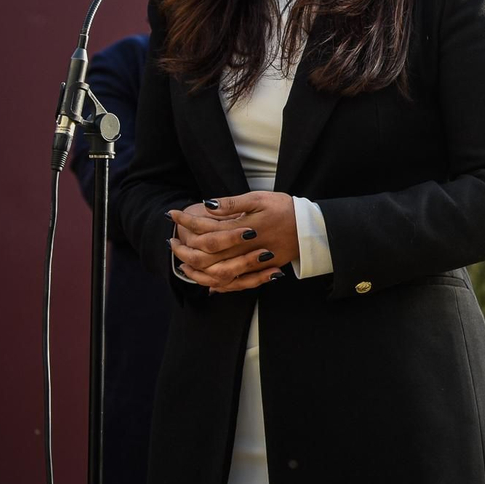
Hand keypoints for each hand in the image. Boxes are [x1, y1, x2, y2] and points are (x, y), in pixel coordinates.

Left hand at [170, 192, 297, 292]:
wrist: (313, 228)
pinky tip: (208, 283)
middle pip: (208, 254)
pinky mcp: (263, 271)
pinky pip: (237, 284)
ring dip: (198, 270)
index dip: (187, 222)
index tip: (173, 215)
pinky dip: (220, 285)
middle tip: (171, 242)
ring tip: (182, 264)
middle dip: (185, 248)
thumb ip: (233, 203)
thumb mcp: (261, 198)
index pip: (208, 228)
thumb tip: (208, 205)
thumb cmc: (286, 209)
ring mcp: (255, 262)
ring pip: (218, 272)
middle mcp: (246, 247)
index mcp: (244, 227)